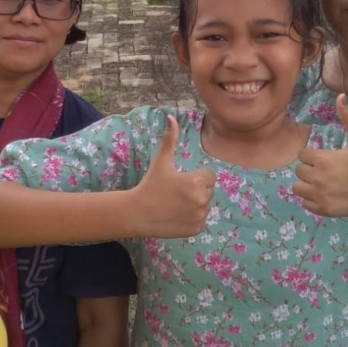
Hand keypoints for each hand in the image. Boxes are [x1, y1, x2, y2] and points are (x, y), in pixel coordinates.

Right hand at [131, 115, 214, 237]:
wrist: (138, 213)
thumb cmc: (151, 184)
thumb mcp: (161, 160)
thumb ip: (170, 138)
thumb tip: (171, 116)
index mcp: (196, 181)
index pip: (209, 176)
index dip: (196, 176)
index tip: (181, 180)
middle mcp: (201, 200)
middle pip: (208, 190)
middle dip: (196, 190)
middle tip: (177, 192)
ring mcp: (199, 216)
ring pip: (205, 205)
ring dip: (196, 204)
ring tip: (176, 203)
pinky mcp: (196, 230)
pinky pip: (201, 220)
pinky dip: (192, 218)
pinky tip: (177, 215)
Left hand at [293, 94, 347, 216]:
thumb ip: (347, 117)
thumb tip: (341, 96)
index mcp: (324, 160)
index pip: (303, 155)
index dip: (312, 156)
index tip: (325, 158)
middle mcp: (319, 178)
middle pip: (299, 171)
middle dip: (310, 170)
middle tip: (326, 171)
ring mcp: (321, 196)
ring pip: (298, 188)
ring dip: (307, 185)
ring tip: (322, 183)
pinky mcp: (325, 210)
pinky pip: (306, 204)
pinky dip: (312, 200)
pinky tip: (325, 195)